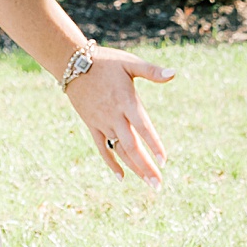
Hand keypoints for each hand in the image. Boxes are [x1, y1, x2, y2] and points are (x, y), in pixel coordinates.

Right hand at [67, 51, 173, 187]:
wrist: (72, 63)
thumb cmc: (106, 61)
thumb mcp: (129, 63)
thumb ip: (152, 71)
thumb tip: (174, 73)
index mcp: (127, 101)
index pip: (143, 128)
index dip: (154, 145)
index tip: (164, 161)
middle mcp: (114, 116)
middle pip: (132, 146)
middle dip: (146, 166)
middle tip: (158, 185)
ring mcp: (102, 122)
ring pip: (119, 150)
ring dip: (134, 168)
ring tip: (148, 183)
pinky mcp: (92, 125)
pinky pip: (101, 148)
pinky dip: (111, 163)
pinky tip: (121, 177)